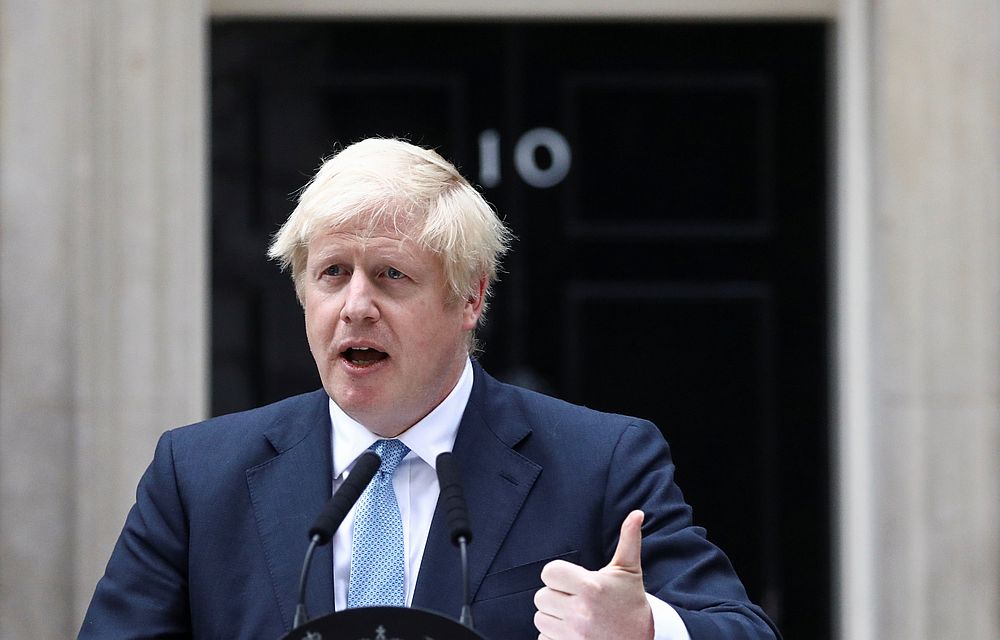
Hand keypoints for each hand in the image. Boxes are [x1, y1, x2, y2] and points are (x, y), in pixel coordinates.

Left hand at [533, 510, 653, 639]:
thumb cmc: (631, 603)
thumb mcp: (629, 571)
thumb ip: (628, 540)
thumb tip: (636, 514)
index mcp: (591, 586)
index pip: (548, 572)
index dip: (558, 575)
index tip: (572, 580)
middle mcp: (580, 612)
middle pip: (541, 596)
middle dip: (556, 596)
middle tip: (575, 599)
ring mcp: (573, 635)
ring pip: (540, 618)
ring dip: (553, 617)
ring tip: (575, 616)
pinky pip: (542, 638)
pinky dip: (554, 636)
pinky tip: (573, 632)